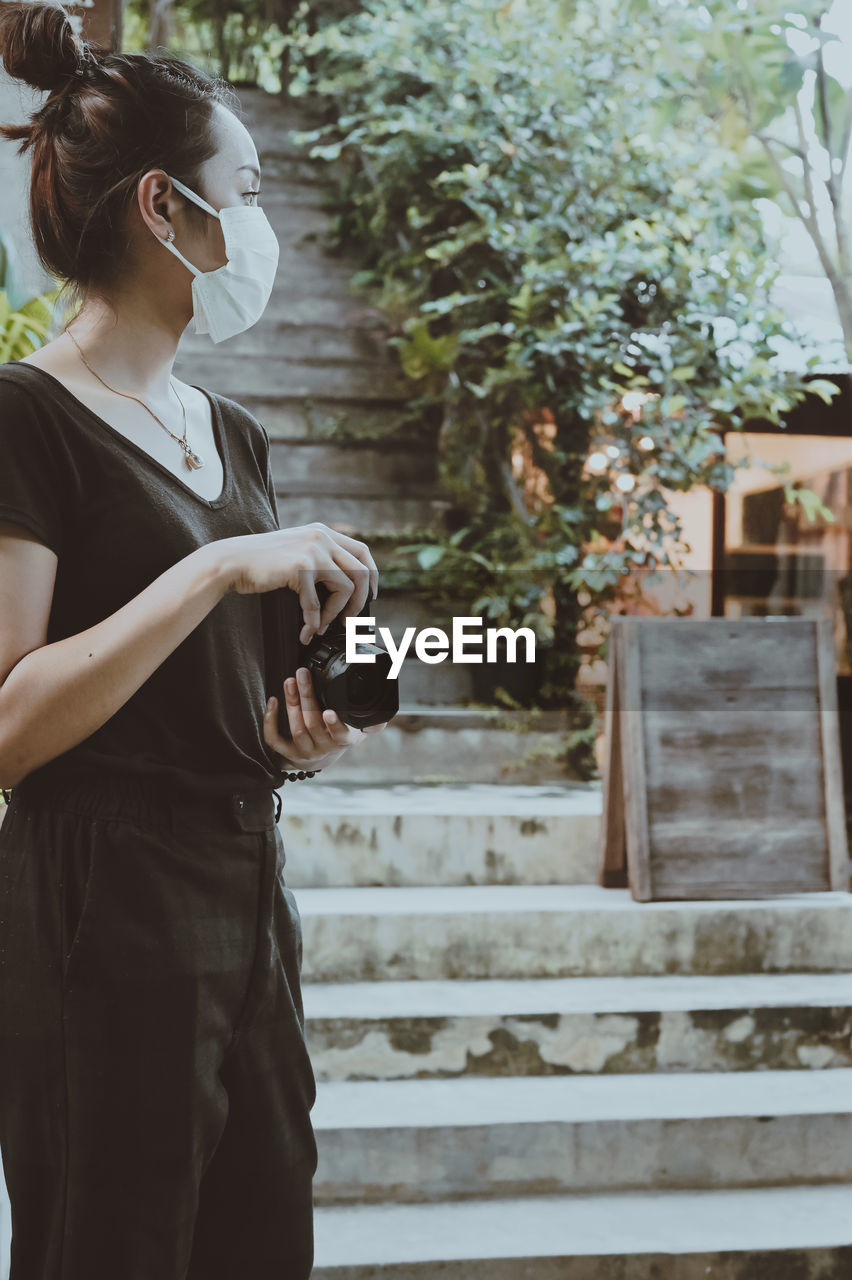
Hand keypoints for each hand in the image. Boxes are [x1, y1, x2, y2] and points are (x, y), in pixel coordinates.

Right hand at [215, 522, 378, 643]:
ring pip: (346, 588)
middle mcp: (321, 537)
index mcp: (323, 532)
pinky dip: (313, 621)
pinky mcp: (300, 567)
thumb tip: (344, 586)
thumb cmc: (260, 562)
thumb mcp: (296, 550)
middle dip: (361, 602)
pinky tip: (306, 629)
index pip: (363, 552)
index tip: (370, 597)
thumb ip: (319, 558)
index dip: (372, 578)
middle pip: (362, 572)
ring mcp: (312, 550)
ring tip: (323, 627)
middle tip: (350, 620)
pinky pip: (317, 602)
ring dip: (337, 614)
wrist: (231, 561)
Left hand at [263, 665, 388, 770]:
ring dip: (291, 703)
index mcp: (343, 739)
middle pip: (313, 724)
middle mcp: (324, 747)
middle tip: (302, 675)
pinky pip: (275, 739)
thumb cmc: (340, 735)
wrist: (323, 759)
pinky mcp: (288, 753)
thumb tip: (382, 719)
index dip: (334, 725)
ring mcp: (305, 750)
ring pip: (296, 728)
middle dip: (306, 697)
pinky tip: (272, 701)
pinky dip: (270, 721)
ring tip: (290, 681)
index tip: (329, 712)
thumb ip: (371, 723)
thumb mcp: (358, 729)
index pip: (340, 734)